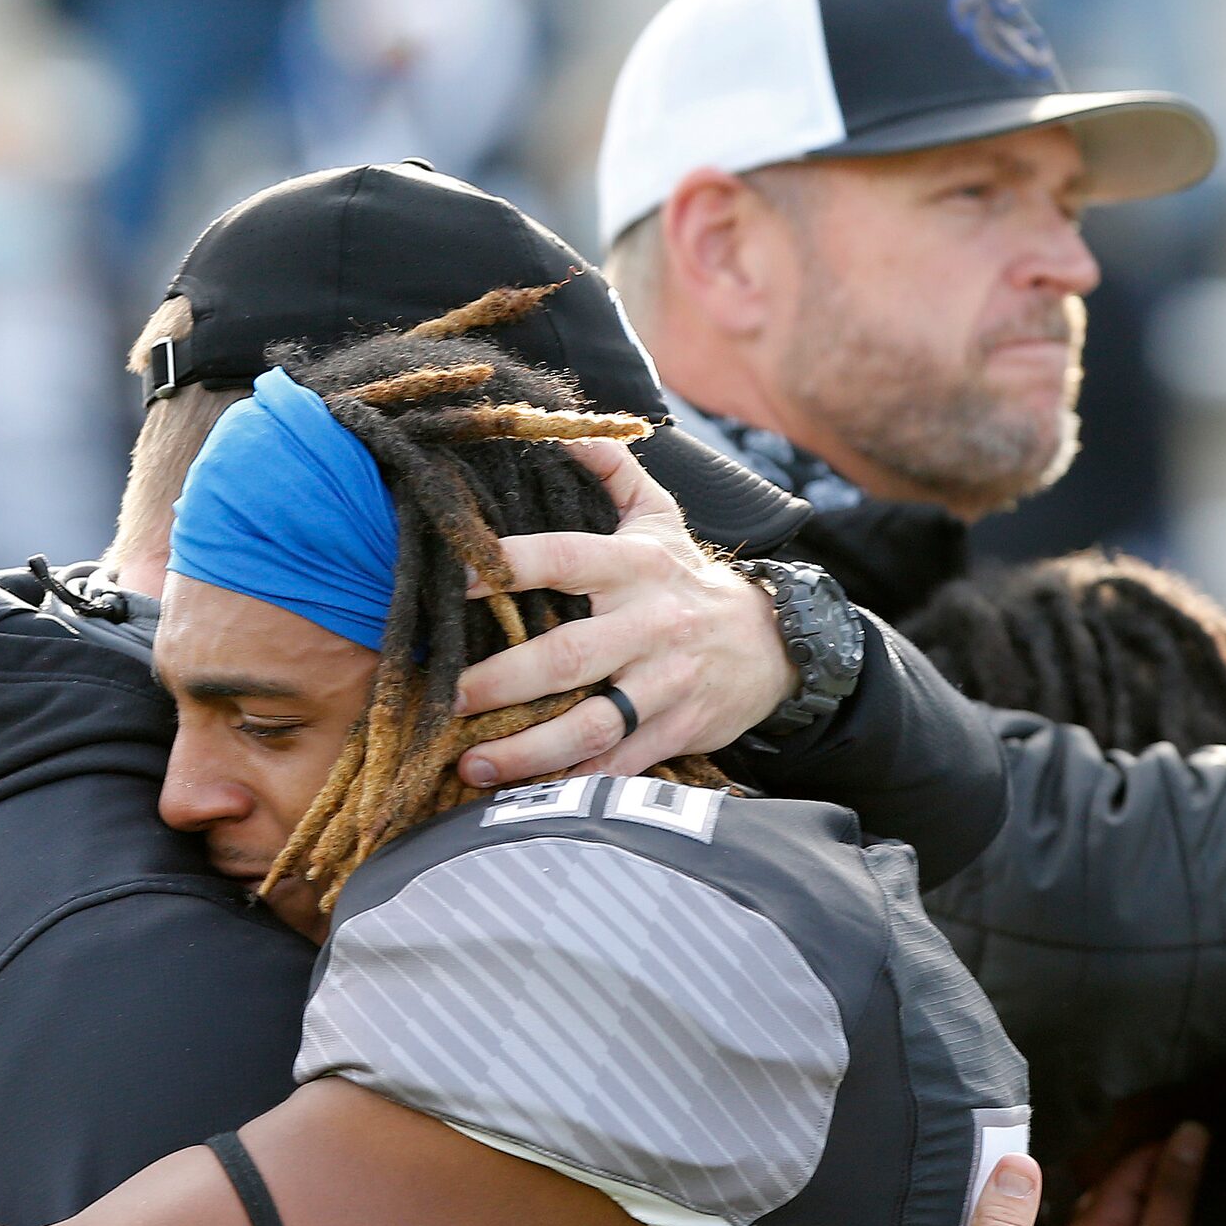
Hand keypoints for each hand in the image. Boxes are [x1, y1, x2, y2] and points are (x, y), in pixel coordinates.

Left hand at [450, 440, 795, 785]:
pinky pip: (619, 765)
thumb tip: (559, 427)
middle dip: (501, 681)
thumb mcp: (660, 517)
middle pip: (567, 656)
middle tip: (449, 697)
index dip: (507, 566)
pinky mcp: (678, 730)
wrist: (777, 645)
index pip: (563, 557)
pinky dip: (574, 785)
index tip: (454, 580)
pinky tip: (526, 798)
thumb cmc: (692, 579)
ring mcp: (666, 683)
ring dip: (529, 752)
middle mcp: (650, 624)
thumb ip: (611, 470)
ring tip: (474, 765)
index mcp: (635, 566)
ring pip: (592, 724)